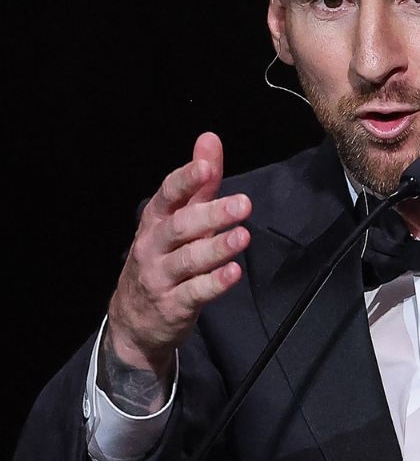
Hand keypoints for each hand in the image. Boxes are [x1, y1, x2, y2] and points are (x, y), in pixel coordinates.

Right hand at [105, 132, 251, 376]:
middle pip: (180, 226)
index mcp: (155, 221)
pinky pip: (194, 293)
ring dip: (216, 247)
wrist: (135, 321)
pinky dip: (214, 283)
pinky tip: (233, 273)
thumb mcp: (178, 219)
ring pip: (188, 260)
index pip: (168, 195)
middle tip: (243, 203)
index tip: (206, 167)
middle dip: (211, 214)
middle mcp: (153, 246)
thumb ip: (199, 184)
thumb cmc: (163, 259)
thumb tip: (210, 139)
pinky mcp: (173, 306)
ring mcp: (161, 277)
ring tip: (242, 236)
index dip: (186, 181)